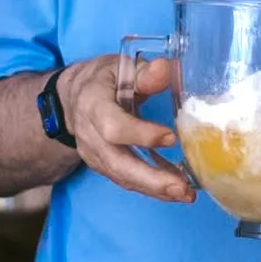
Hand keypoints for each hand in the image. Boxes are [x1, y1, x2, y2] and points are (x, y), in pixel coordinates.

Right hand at [58, 53, 194, 204]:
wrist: (74, 97)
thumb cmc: (103, 79)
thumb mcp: (121, 67)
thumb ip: (145, 72)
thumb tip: (167, 69)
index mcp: (92, 104)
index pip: (113, 127)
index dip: (141, 135)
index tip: (171, 137)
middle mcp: (89, 135)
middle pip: (117, 163)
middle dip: (151, 179)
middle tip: (182, 187)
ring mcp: (93, 154)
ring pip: (122, 177)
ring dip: (155, 189)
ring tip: (186, 194)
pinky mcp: (102, 166)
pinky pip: (126, 180)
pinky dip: (152, 188)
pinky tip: (176, 190)